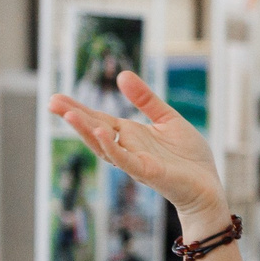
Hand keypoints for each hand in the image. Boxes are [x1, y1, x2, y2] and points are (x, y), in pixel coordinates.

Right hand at [48, 72, 229, 234]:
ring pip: (104, 146)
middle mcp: (128, 148)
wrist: (208, 186)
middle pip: (95, 131)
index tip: (56, 97)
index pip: (98, 119)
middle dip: (74, 117)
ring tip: (69, 114)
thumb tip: (122, 74)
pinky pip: (126, 160)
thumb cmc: (188, 156)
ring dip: (86, 131)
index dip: (78, 109)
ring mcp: (135, 162)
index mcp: (130, 135)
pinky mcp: (148, 173)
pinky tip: (101, 132)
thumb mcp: (167, 119)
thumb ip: (145, 99)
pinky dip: (112, 147)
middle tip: (51, 102)